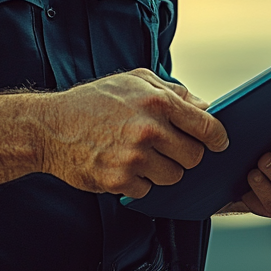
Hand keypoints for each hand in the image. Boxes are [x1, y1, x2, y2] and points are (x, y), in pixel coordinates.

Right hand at [40, 68, 227, 197]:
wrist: (50, 127)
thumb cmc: (95, 100)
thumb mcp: (134, 80)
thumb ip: (172, 92)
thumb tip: (205, 106)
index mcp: (157, 102)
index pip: (206, 126)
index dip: (218, 137)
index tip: (219, 142)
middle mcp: (148, 130)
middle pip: (194, 157)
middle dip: (187, 155)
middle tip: (172, 148)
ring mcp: (134, 158)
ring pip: (174, 177)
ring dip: (164, 170)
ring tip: (143, 155)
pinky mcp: (119, 181)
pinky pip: (148, 190)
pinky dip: (141, 182)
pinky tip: (124, 165)